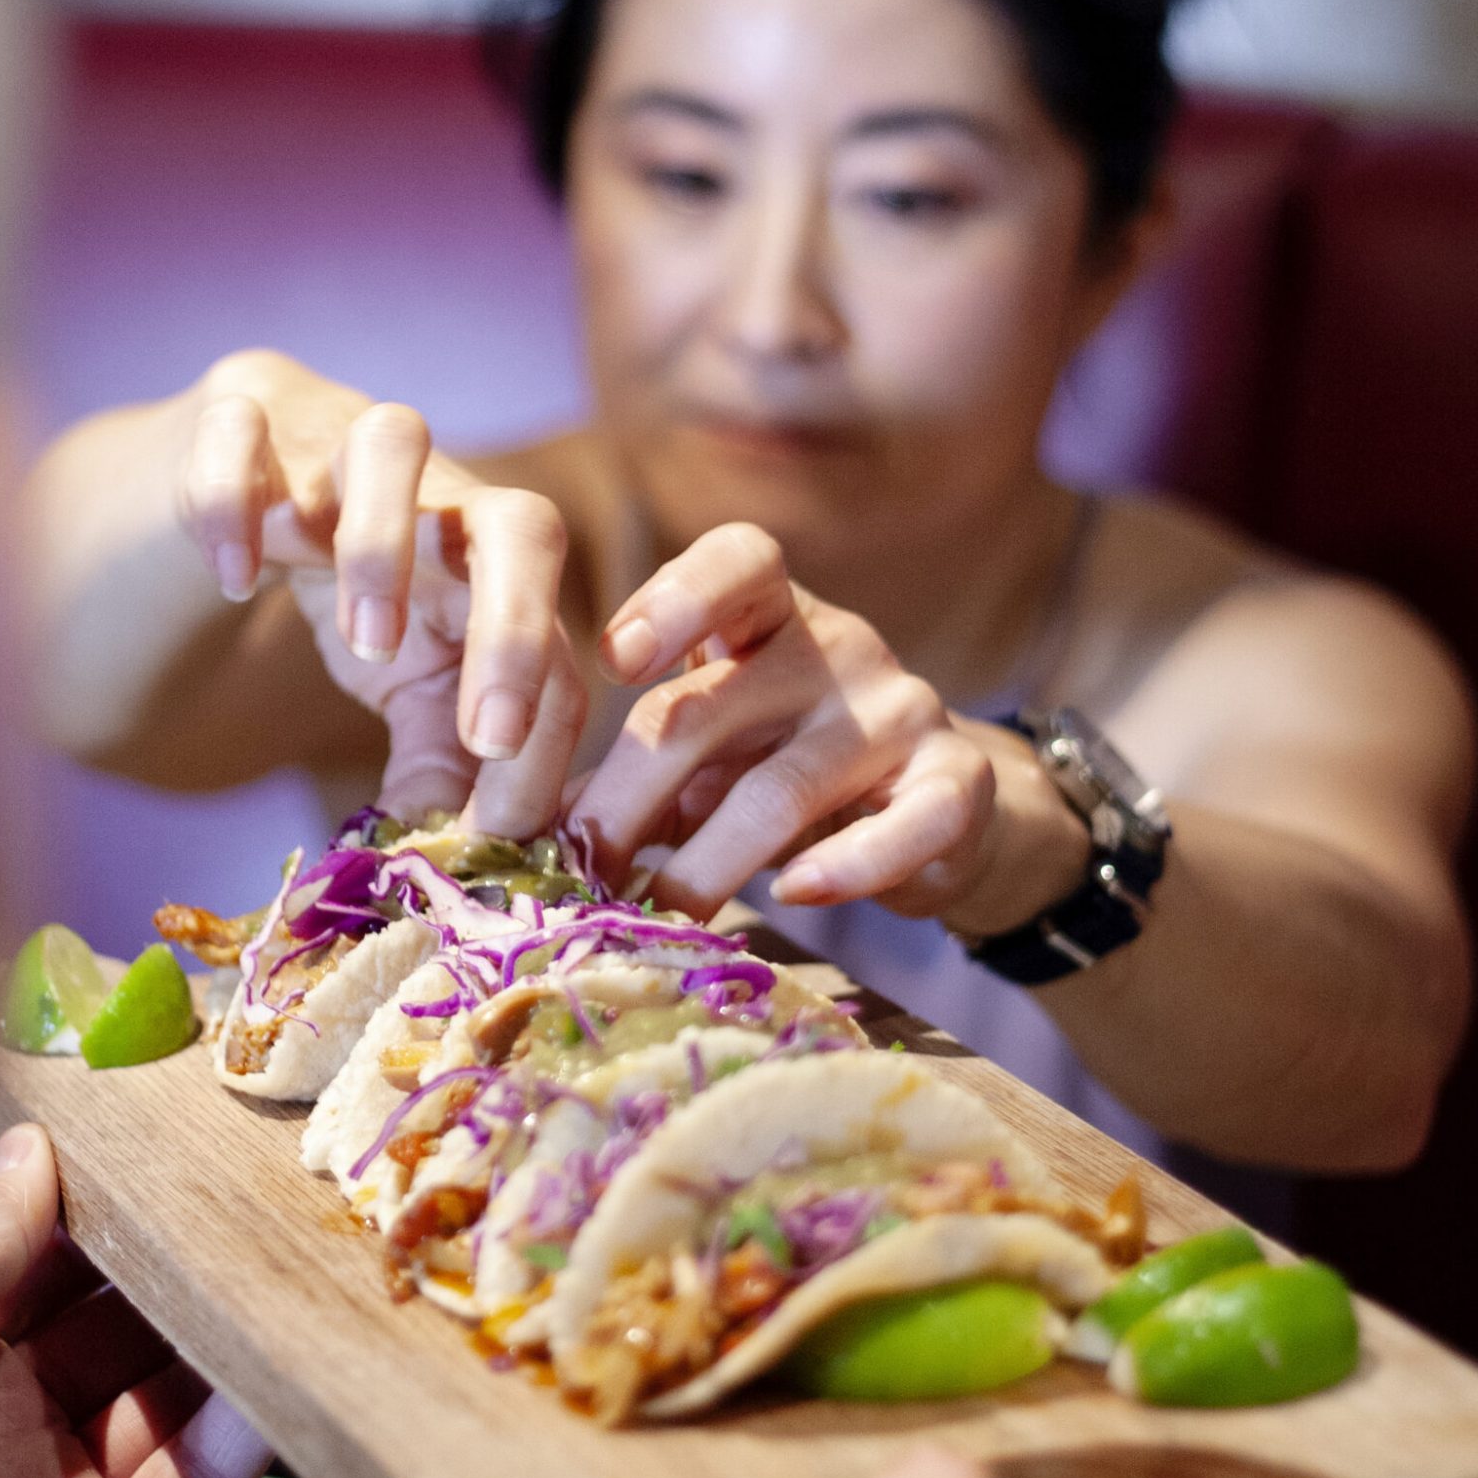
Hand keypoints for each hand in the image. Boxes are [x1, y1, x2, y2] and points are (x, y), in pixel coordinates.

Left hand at [0, 1125, 270, 1477]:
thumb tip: (31, 1147)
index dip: (97, 1221)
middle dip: (172, 1278)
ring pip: (165, 1403)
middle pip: (116, 1329)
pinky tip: (262, 1385)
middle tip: (231, 1220)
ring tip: (268, 1289)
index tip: (156, 1169)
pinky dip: (231, 1443)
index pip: (39, 1268)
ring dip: (217, 1349)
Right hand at [177, 350, 585, 833]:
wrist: (236, 483)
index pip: (556, 642)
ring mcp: (343, 439)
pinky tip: (232, 582)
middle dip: (520, 630)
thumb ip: (437, 764)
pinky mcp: (244, 412)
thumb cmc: (351, 588)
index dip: (545, 733)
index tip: (504, 822)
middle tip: (488, 735)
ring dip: (386, 548)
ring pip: (394, 440)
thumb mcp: (405, 685)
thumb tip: (464, 861)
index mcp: (498, 567)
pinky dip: (234, 504)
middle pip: (524, 523)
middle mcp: (441, 491)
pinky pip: (241, 435)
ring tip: (365, 643)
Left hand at [568, 524, 1085, 927]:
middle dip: (628, 798)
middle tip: (578, 871)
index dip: (674, 598)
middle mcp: (838, 644)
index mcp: (770, 613)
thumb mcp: (713, 751)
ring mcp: (902, 710)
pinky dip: (844, 867)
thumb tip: (520, 832)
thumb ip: (638, 771)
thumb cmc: (784, 771)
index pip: (738, 561)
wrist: (936, 814)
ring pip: (784, 786)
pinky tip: (791, 895)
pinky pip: (905, 828)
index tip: (611, 659)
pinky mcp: (957, 784)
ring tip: (657, 917)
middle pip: (712, 705)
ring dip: (706, 863)